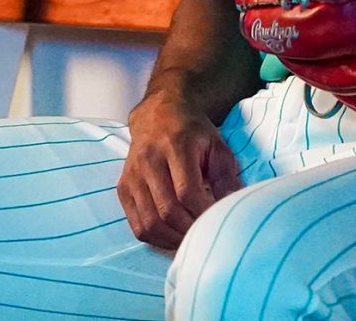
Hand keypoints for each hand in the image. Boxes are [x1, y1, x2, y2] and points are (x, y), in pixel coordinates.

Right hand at [118, 89, 243, 250]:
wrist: (158, 116)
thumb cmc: (193, 132)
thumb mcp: (217, 144)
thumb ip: (226, 173)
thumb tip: (232, 203)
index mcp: (175, 147)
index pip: (187, 191)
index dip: (204, 211)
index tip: (219, 218)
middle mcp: (148, 162)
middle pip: (167, 211)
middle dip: (190, 229)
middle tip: (208, 234)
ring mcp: (132, 178)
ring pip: (149, 222)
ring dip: (173, 239)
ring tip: (192, 239)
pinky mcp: (123, 189)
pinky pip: (136, 224)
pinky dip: (155, 238)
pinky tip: (173, 237)